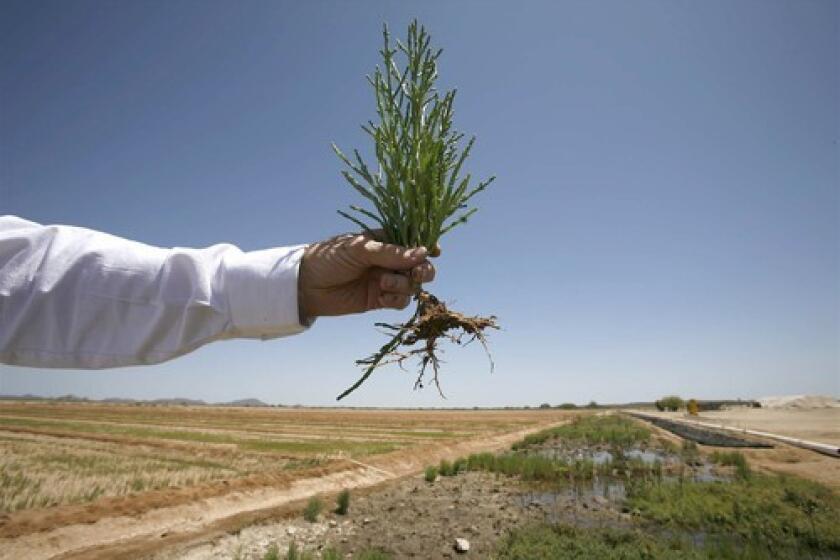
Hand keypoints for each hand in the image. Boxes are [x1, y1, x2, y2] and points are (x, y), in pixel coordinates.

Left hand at [298, 233, 436, 320]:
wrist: (306, 285)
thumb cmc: (329, 258)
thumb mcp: (361, 250)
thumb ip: (392, 253)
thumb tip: (423, 252)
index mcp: (385, 240)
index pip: (413, 241)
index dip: (427, 246)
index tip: (435, 251)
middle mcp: (388, 260)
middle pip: (419, 265)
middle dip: (423, 270)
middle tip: (417, 274)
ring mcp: (385, 280)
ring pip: (411, 285)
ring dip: (403, 285)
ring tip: (384, 283)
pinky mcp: (379, 300)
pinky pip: (400, 301)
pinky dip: (397, 299)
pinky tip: (382, 297)